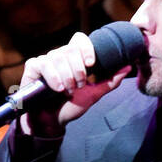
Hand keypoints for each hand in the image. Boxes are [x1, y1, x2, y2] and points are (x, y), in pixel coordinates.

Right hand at [14, 31, 131, 136]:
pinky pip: (43, 63)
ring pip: (58, 57)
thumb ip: (110, 81)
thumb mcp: (93, 94)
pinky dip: (52, 76)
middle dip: (78, 69)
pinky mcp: (33, 67)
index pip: (80, 40)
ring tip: (67, 91)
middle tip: (79, 85)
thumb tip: (128, 66)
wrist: (53, 121)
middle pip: (70, 49)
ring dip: (66, 76)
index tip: (92, 64)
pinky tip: (57, 88)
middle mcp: (60, 56)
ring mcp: (45, 60)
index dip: (86, 47)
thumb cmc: (71, 106)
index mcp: (74, 59)